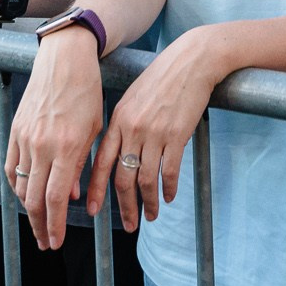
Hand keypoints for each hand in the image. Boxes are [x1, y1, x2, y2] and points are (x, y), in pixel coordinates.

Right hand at [5, 31, 106, 250]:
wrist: (64, 60)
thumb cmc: (87, 93)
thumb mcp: (94, 131)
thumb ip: (82, 167)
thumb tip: (72, 197)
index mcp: (67, 147)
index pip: (56, 198)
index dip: (55, 224)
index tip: (55, 242)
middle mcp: (43, 145)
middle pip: (35, 199)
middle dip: (40, 225)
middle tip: (45, 242)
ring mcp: (25, 138)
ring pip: (21, 186)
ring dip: (29, 209)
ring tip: (39, 222)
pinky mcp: (16, 130)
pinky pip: (12, 167)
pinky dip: (18, 186)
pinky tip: (26, 195)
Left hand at [88, 28, 221, 234]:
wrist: (192, 61)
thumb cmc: (162, 78)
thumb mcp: (133, 98)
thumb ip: (123, 124)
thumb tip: (118, 153)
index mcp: (117, 120)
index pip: (101, 162)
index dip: (96, 190)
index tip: (94, 211)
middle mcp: (132, 129)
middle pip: (122, 178)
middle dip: (125, 206)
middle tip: (129, 225)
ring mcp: (154, 133)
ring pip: (146, 179)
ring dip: (148, 202)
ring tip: (151, 216)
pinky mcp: (177, 135)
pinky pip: (169, 170)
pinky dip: (168, 188)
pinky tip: (169, 197)